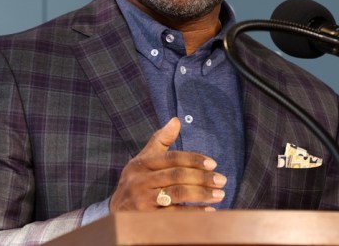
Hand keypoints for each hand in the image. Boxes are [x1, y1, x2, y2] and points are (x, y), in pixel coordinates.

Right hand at [109, 117, 226, 210]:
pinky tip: (208, 211)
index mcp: (142, 164)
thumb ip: (161, 140)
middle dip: (202, 177)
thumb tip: (176, 120)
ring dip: (201, 194)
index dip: (194, 159)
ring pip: (177, 194)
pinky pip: (174, 214)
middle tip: (222, 180)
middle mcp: (140, 180)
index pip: (172, 158)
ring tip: (220, 195)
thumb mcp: (144, 160)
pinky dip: (193, 212)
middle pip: (177, 175)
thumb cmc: (137, 182)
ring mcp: (142, 200)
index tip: (213, 164)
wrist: (116, 212)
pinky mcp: (145, 218)